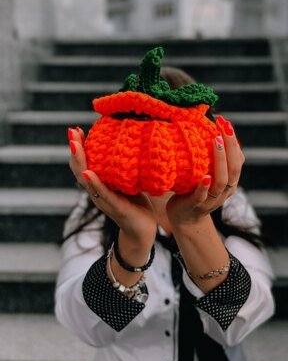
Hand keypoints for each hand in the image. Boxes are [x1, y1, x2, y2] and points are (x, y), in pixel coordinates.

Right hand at [68, 127, 156, 244]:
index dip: (79, 147)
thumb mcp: (126, 181)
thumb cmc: (135, 203)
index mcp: (98, 184)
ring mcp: (104, 200)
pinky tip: (88, 173)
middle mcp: (96, 192)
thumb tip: (124, 144)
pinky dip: (94, 183)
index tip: (76, 130)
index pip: (84, 163)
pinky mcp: (115, 208)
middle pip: (79, 169)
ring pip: (86, 180)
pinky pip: (103, 194)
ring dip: (79, 161)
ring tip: (74, 145)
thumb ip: (120, 168)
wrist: (143, 230)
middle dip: (75, 150)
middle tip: (71, 132)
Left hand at [166, 116, 244, 229]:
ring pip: (221, 181)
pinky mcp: (196, 205)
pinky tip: (205, 176)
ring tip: (216, 141)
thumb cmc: (195, 190)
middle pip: (234, 168)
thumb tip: (208, 131)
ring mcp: (211, 199)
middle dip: (230, 146)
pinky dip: (204, 186)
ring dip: (220, 160)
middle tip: (224, 127)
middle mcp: (224, 190)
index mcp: (229, 181)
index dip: (234, 141)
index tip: (226, 123)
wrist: (184, 219)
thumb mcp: (208, 174)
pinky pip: (202, 196)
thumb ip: (211, 159)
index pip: (238, 160)